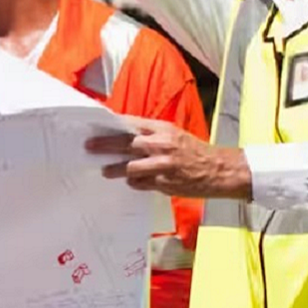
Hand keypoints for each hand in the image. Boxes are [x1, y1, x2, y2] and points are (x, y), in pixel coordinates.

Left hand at [87, 117, 252, 198]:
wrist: (218, 169)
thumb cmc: (193, 151)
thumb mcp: (173, 134)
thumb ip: (151, 134)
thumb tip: (124, 135)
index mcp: (163, 129)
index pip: (131, 124)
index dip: (112, 125)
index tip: (95, 126)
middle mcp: (161, 145)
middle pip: (126, 143)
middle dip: (105, 145)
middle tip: (90, 147)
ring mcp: (162, 165)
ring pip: (130, 166)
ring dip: (115, 169)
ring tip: (105, 171)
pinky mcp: (164, 183)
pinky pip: (141, 183)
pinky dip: (134, 182)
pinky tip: (130, 181)